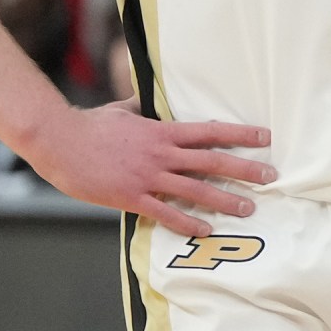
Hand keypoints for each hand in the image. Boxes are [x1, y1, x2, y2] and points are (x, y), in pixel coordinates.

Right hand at [26, 98, 272, 239]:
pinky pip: (166, 213)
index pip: (211, 131)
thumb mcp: (123, 111)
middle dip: (245, 170)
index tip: (265, 138)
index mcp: (162, 132)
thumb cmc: (90, 126)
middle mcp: (162, 154)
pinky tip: (205, 231)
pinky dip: (187, 223)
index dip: (241, 134)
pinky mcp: (132, 197)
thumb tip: (154, 99)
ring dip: (225, 199)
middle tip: (271, 176)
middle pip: (213, 161)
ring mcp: (148, 177)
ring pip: (196, 190)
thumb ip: (144, 109)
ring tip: (249, 208)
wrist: (59, 142)